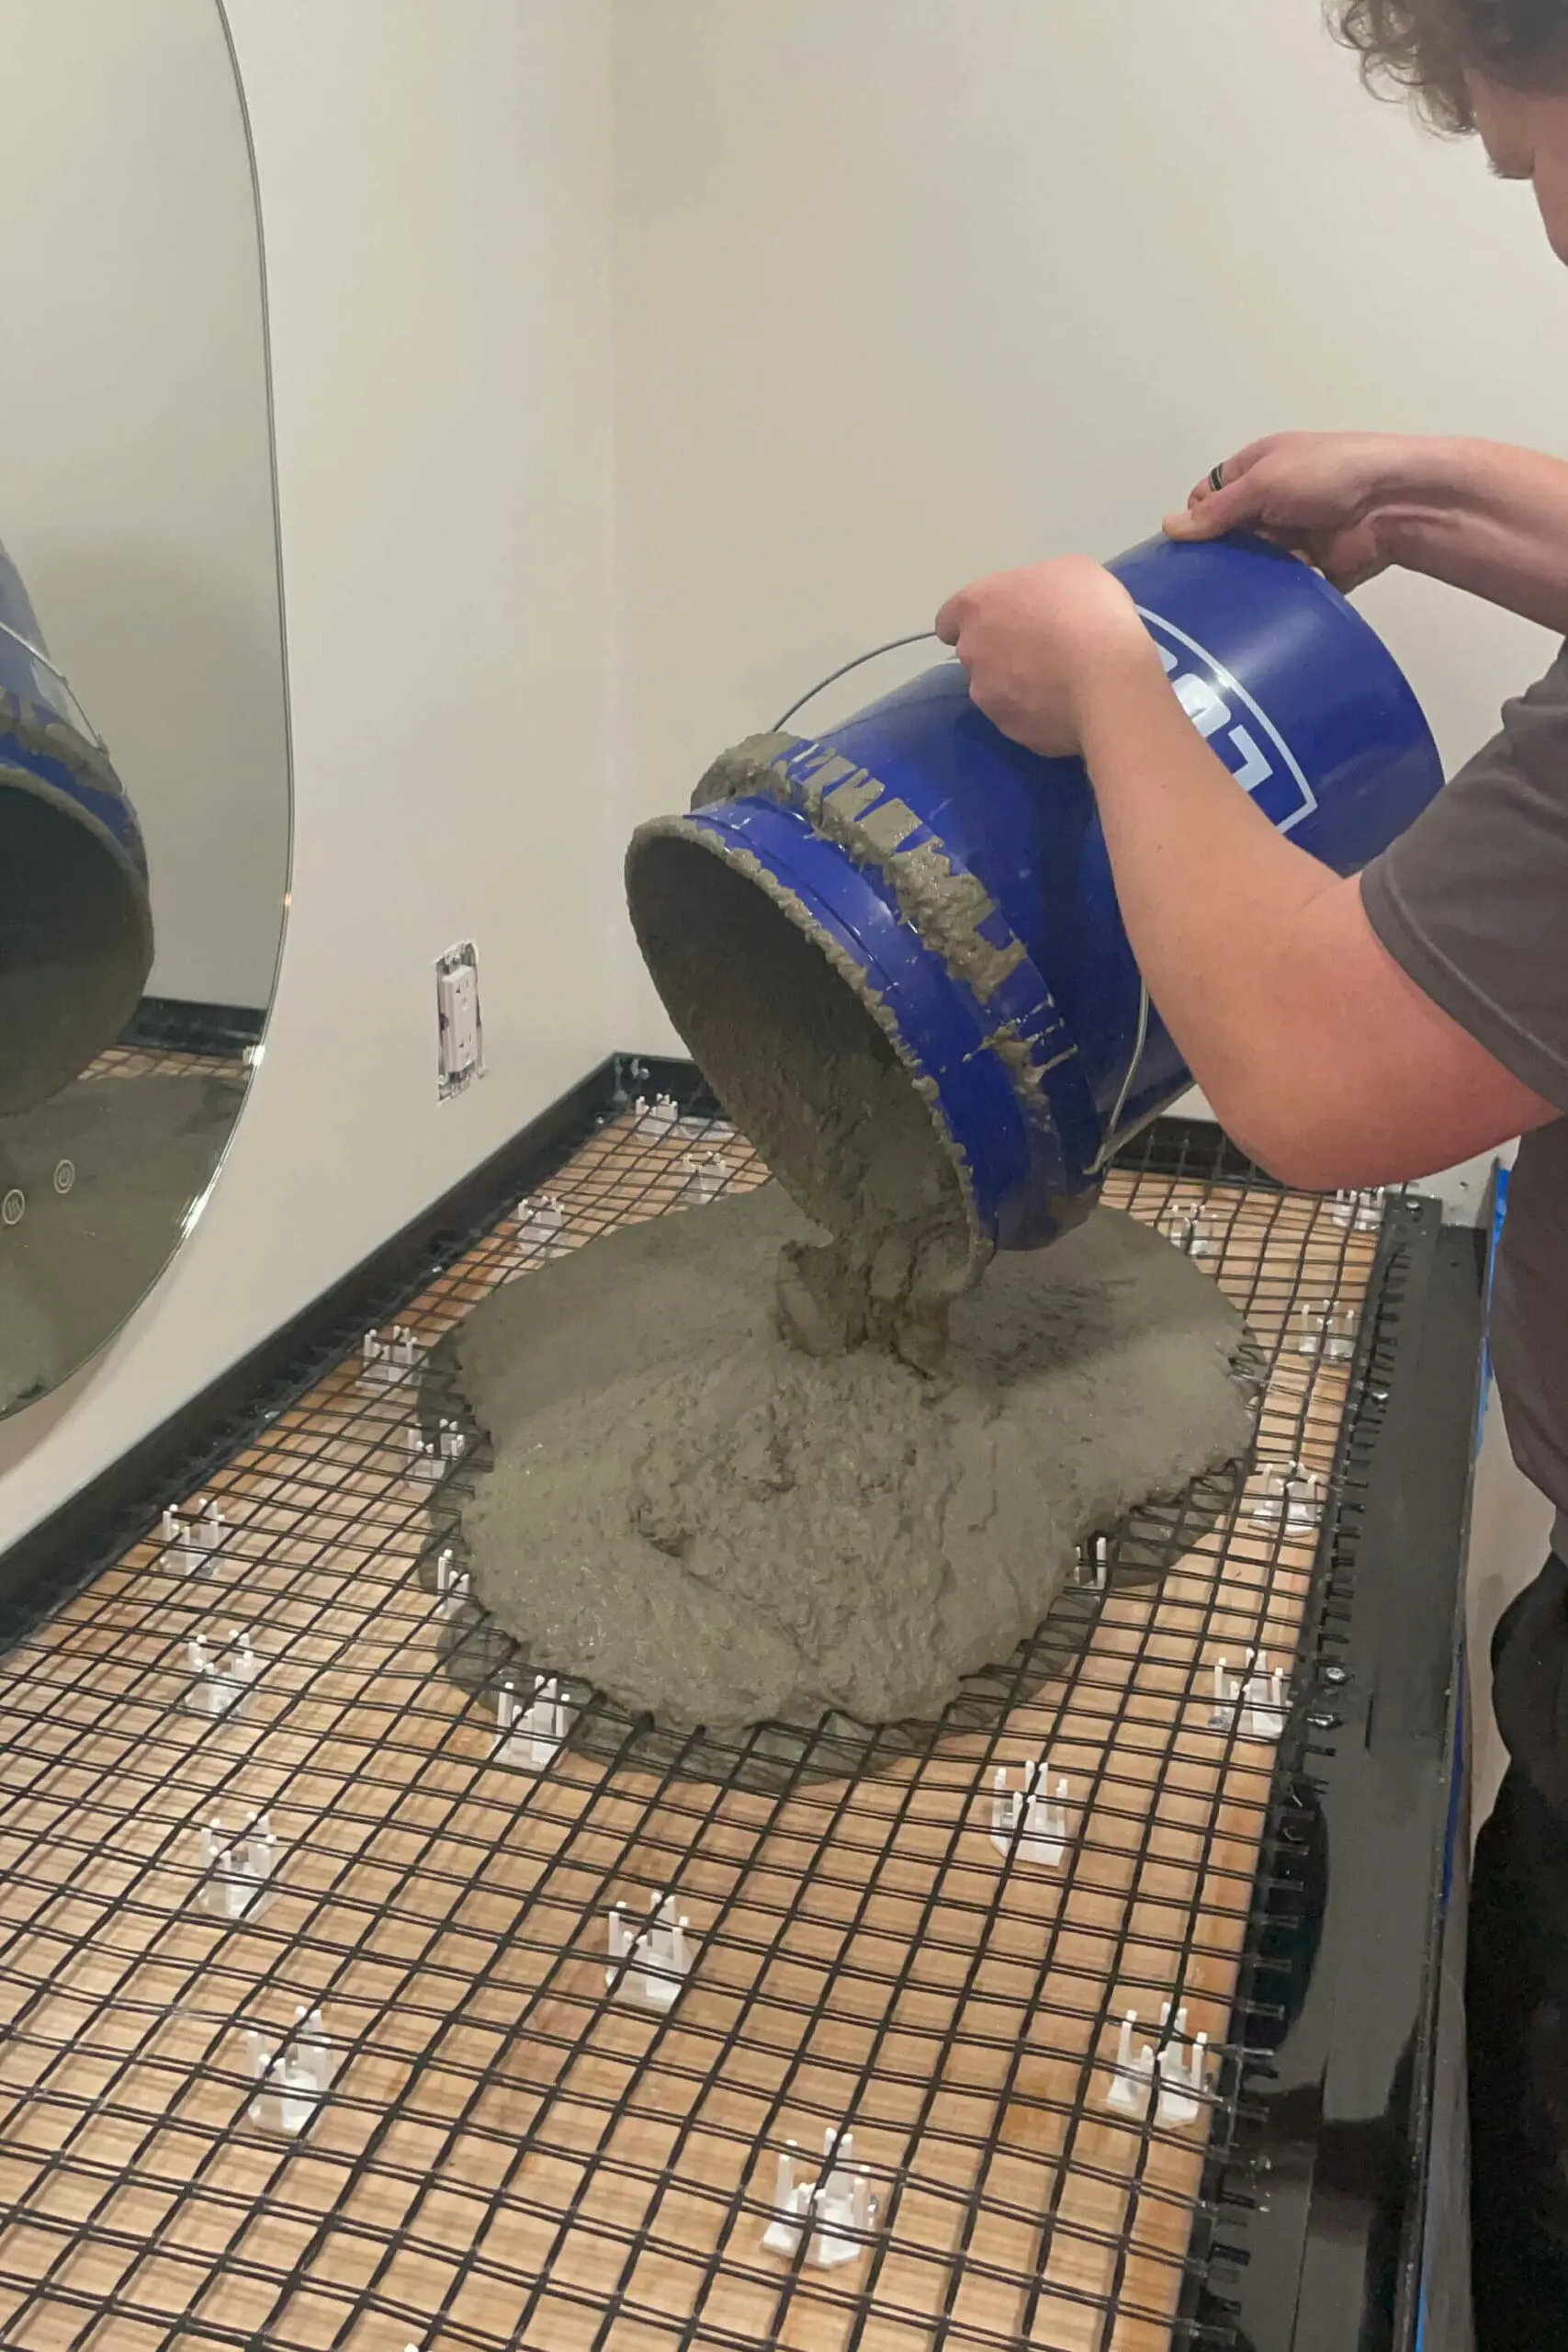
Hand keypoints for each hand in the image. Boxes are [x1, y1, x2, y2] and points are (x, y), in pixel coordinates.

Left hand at [934, 556, 1157, 757]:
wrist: (1108, 678)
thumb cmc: (1088, 610)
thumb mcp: (1071, 571)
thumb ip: (1040, 586)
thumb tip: (1040, 603)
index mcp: (978, 607)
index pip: (949, 618)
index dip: (971, 621)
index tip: (994, 623)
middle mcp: (972, 654)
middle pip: (975, 654)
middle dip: (999, 653)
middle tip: (1041, 650)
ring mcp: (988, 698)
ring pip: (994, 690)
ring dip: (1017, 685)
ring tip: (1059, 681)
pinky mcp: (1011, 731)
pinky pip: (1021, 718)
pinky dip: (1038, 713)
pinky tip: (1068, 705)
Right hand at [1164, 431, 1423, 590]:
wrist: (1393, 504)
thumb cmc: (1328, 474)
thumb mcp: (1264, 482)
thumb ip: (1217, 510)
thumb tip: (1169, 527)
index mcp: (1257, 471)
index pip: (1208, 497)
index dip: (1195, 520)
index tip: (1186, 549)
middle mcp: (1270, 504)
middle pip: (1225, 536)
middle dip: (1216, 555)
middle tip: (1197, 583)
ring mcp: (1290, 540)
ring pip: (1249, 566)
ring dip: (1242, 579)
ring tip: (1222, 602)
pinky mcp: (1308, 572)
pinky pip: (1277, 589)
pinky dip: (1268, 598)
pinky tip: (1250, 614)